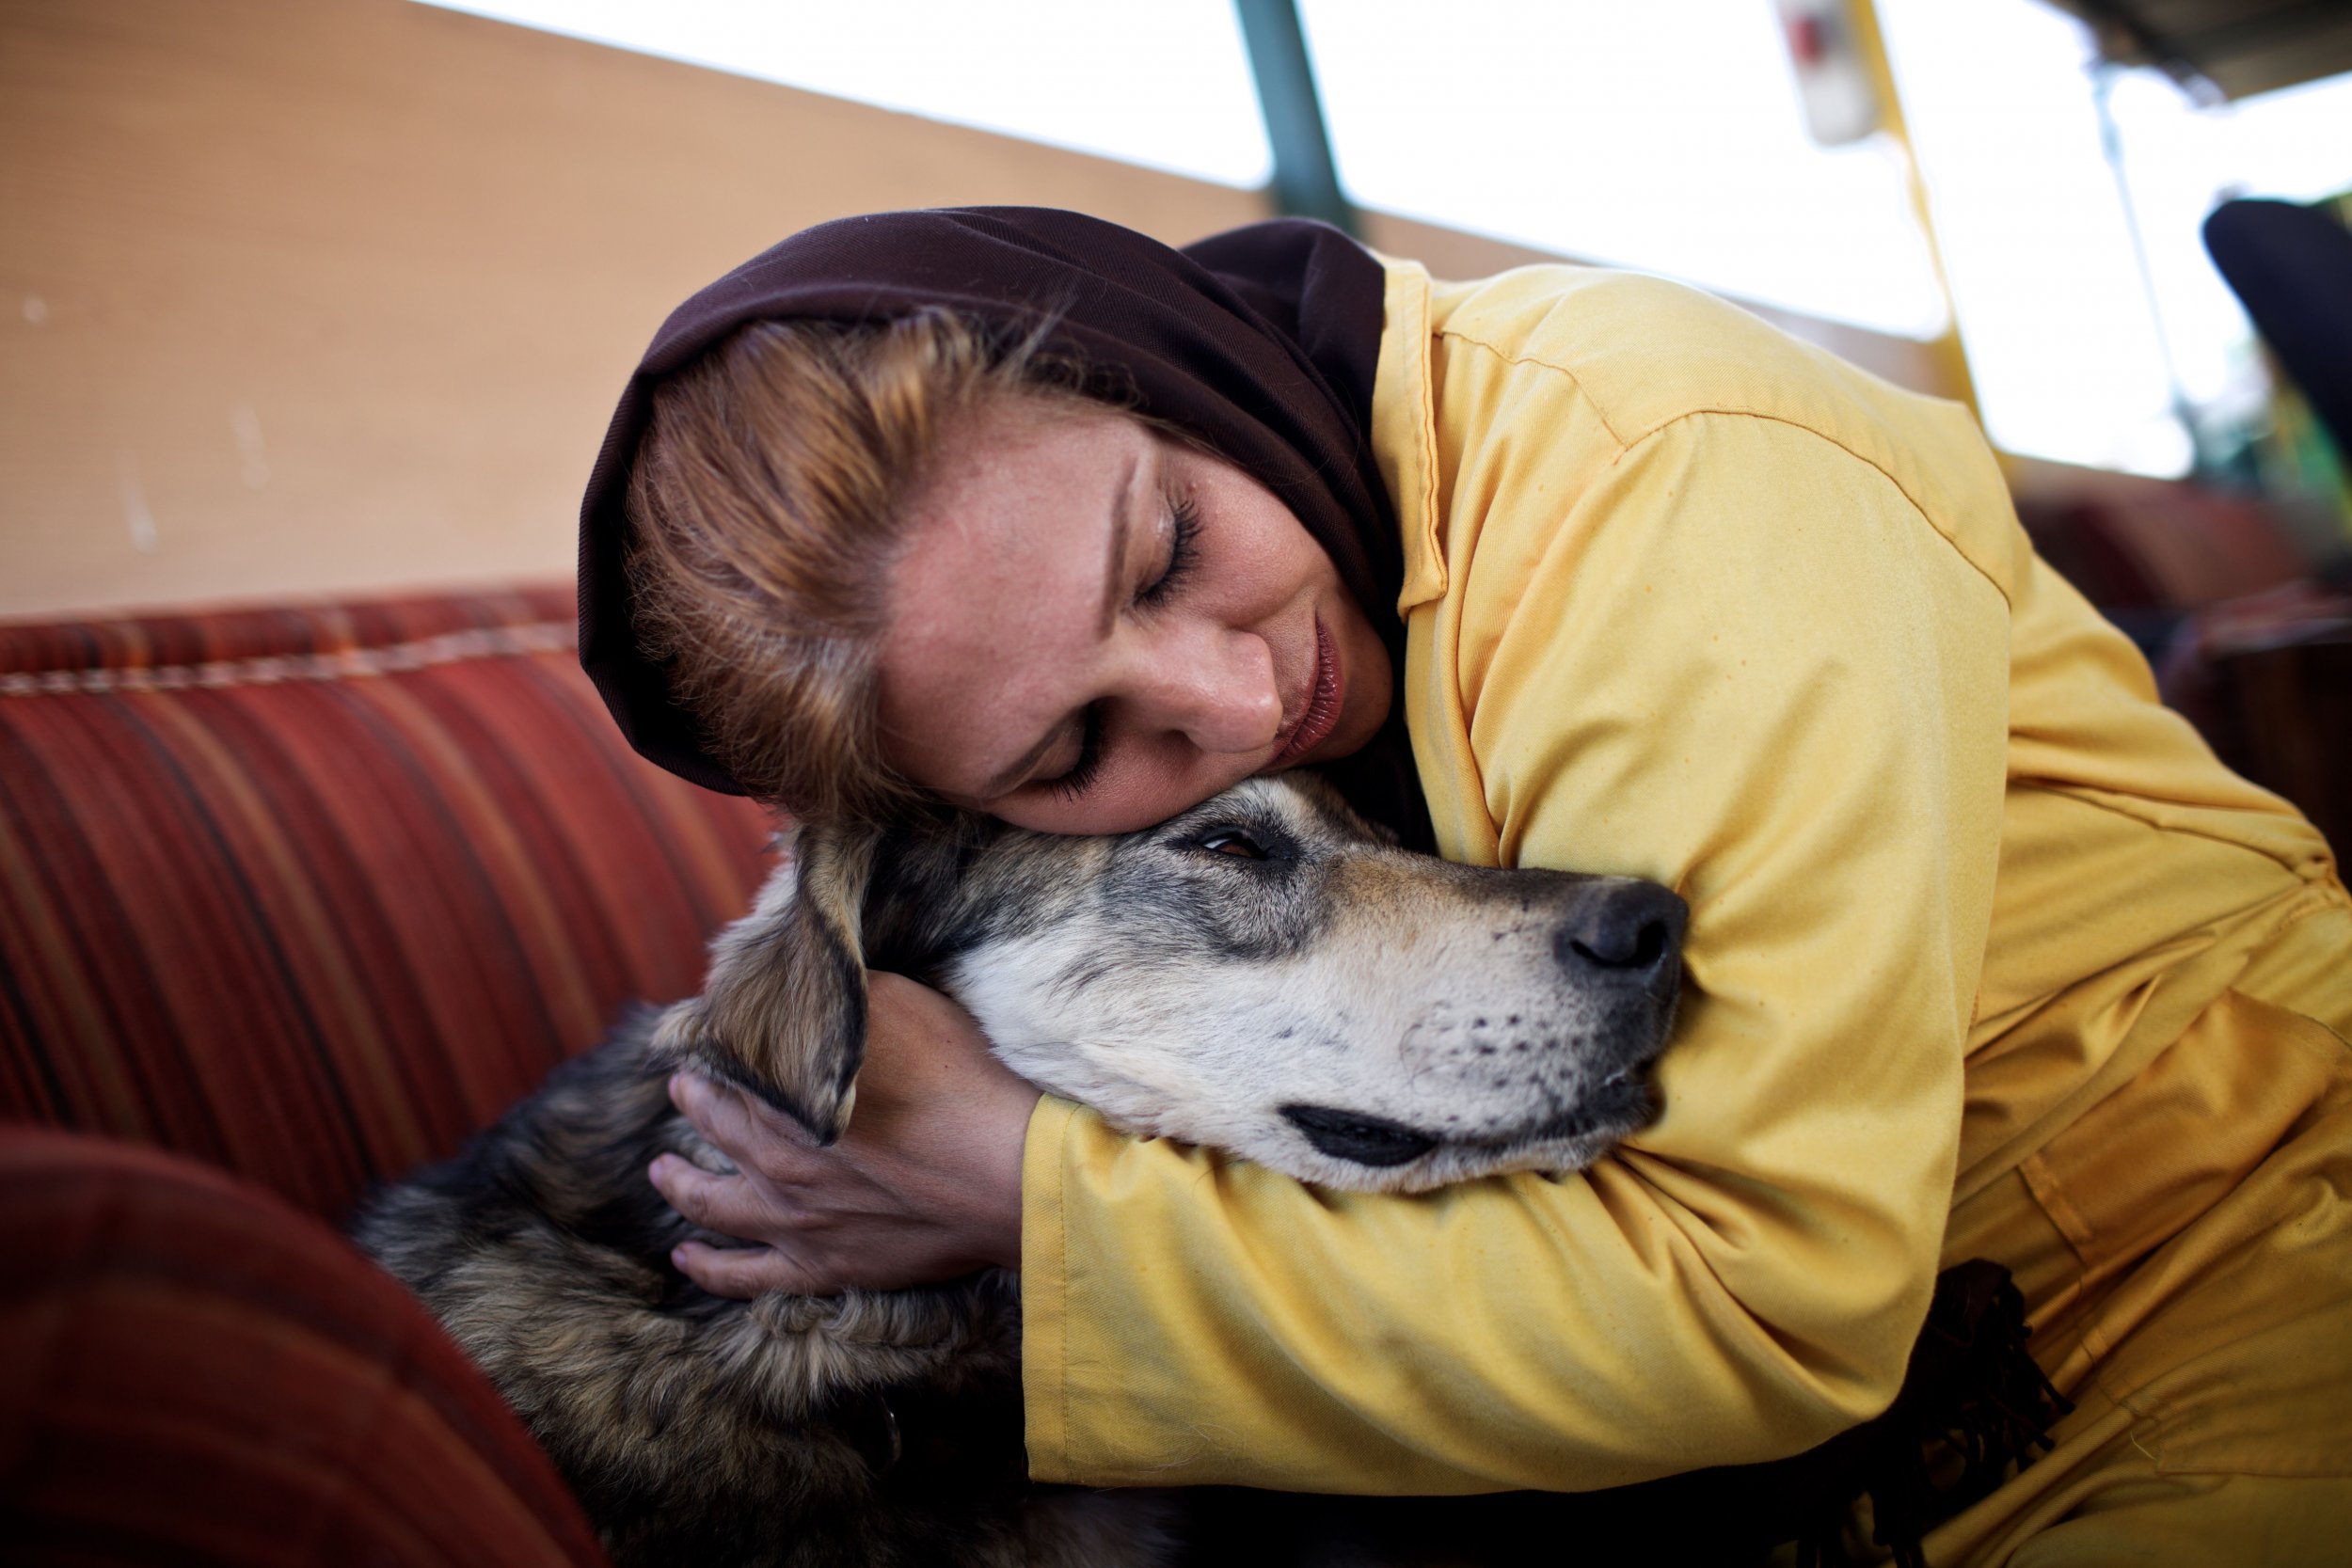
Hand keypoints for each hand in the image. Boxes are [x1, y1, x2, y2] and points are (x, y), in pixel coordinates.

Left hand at [648, 971, 1040, 1297]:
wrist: (1012, 1174)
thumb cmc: (964, 1084)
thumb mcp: (902, 1005)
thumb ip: (844, 995)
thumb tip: (810, 975)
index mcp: (789, 1094)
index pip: (728, 1067)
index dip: (714, 1050)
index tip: (706, 1039)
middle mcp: (777, 1158)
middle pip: (716, 1126)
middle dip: (696, 1101)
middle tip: (687, 1087)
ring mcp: (796, 1220)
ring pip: (712, 1202)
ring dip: (680, 1183)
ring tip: (662, 1170)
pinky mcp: (825, 1266)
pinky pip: (747, 1275)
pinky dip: (710, 1265)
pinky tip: (687, 1255)